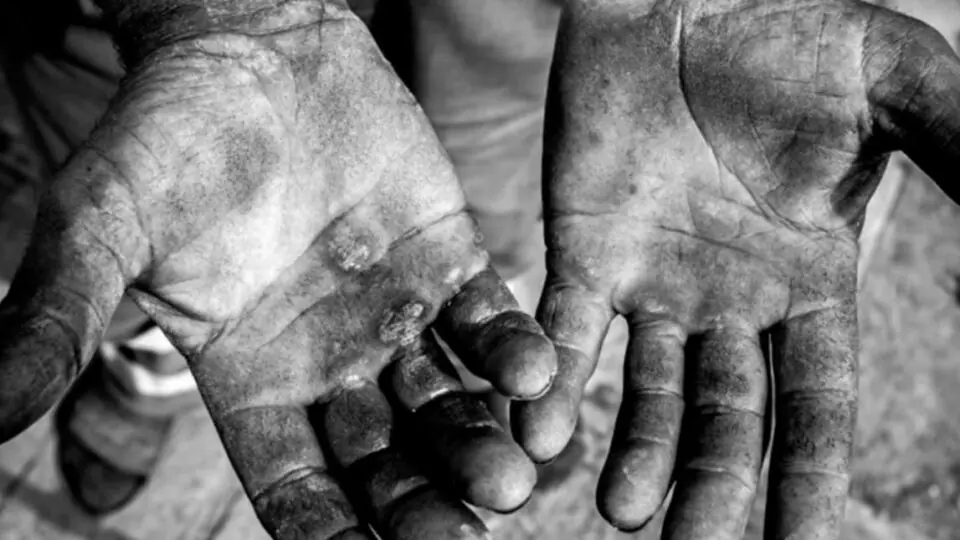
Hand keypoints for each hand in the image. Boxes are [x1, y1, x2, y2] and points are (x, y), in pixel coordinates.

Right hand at [0, 2, 557, 537]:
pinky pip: (489, 320)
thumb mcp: (100, 229)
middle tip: (464, 533)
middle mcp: (331, 362)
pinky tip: (536, 376)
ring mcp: (395, 315)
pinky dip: (513, 350)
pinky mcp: (447, 260)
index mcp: (253, 378)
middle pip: (384, 460)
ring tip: (510, 478)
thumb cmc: (167, 139)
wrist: (249, 47)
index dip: (328, 531)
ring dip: (479, 441)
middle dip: (420, 503)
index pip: (294, 484)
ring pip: (446, 402)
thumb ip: (59, 318)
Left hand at [512, 0, 959, 537]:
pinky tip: (543, 431)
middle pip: (729, 419)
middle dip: (716, 488)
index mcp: (811, 284)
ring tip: (626, 515)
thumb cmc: (794, 30)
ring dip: (638, 455)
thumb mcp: (898, 90)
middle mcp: (732, 301)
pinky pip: (565, 329)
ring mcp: (653, 280)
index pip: (816, 404)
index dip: (810, 478)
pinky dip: (555, 379)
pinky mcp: (582, 248)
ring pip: (648, 392)